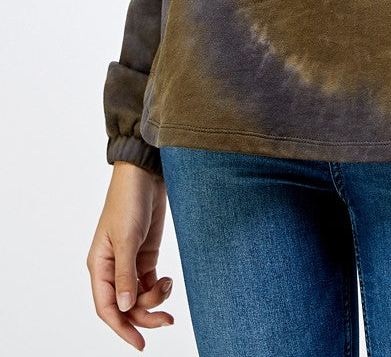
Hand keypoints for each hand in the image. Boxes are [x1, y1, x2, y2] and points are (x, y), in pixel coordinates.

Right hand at [86, 160, 174, 349]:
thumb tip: (126, 307)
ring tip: (169, 286)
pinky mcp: (144, 254)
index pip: (107, 307)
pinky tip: (168, 281)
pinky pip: (148, 282)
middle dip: (145, 315)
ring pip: (138, 296)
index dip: (121, 328)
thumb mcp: (127, 238)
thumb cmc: (128, 201)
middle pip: (125, 306)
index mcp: (99, 265)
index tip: (140, 344)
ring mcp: (129, 262)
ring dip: (154, 300)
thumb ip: (126, 273)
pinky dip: (159, 287)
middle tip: (168, 320)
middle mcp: (111, 268)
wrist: (145, 174)